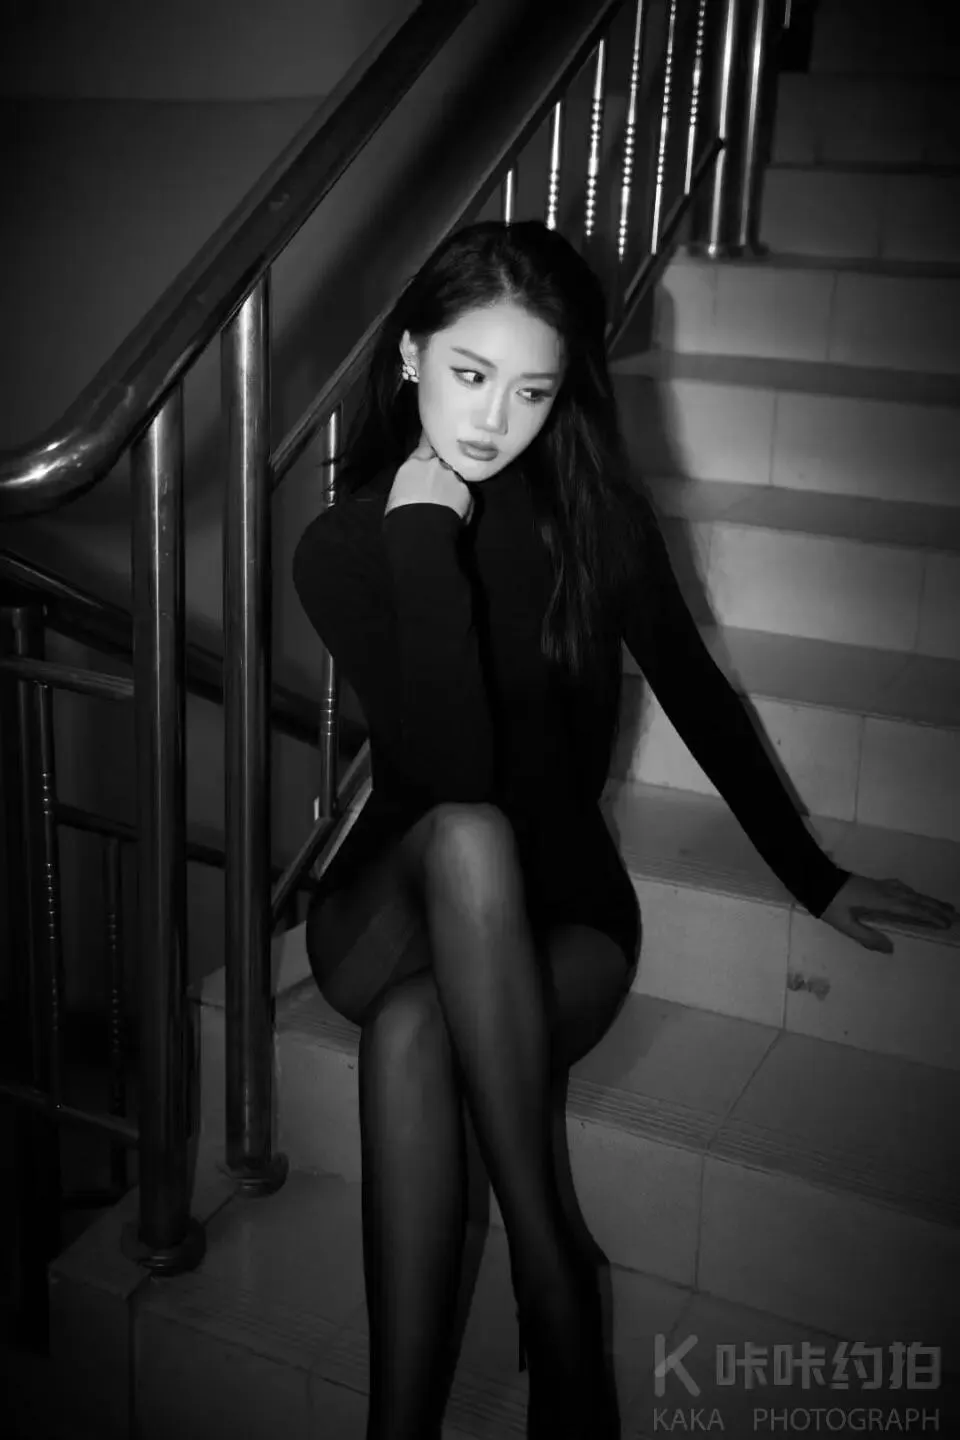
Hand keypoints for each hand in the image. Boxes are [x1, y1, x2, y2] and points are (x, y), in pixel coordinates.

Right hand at [385, 440, 473, 521]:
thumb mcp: (396, 493)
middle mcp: (435, 465)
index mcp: (413, 464)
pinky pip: (465, 494)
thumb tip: (413, 487)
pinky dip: (462, 502)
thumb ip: (408, 482)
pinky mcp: (466, 491)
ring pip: (454, 478)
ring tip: (446, 506)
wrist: (420, 530)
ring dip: (451, 487)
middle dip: (440, 473)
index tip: (431, 458)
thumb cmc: (400, 516)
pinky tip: (455, 515)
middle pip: (441, 463)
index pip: (424, 448)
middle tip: (436, 489)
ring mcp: (452, 477)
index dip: (429, 454)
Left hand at [819, 872, 958, 953]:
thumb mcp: (845, 925)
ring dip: (927, 899)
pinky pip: (901, 888)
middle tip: (954, 915)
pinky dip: (913, 894)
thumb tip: (891, 948)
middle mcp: (885, 891)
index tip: (946, 923)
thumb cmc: (829, 904)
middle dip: (936, 907)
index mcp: (881, 901)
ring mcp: (880, 885)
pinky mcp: (874, 883)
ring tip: (942, 907)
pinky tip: (913, 896)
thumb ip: (867, 937)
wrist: (815, 880)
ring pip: (910, 892)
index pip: (912, 909)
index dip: (930, 916)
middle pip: (916, 899)